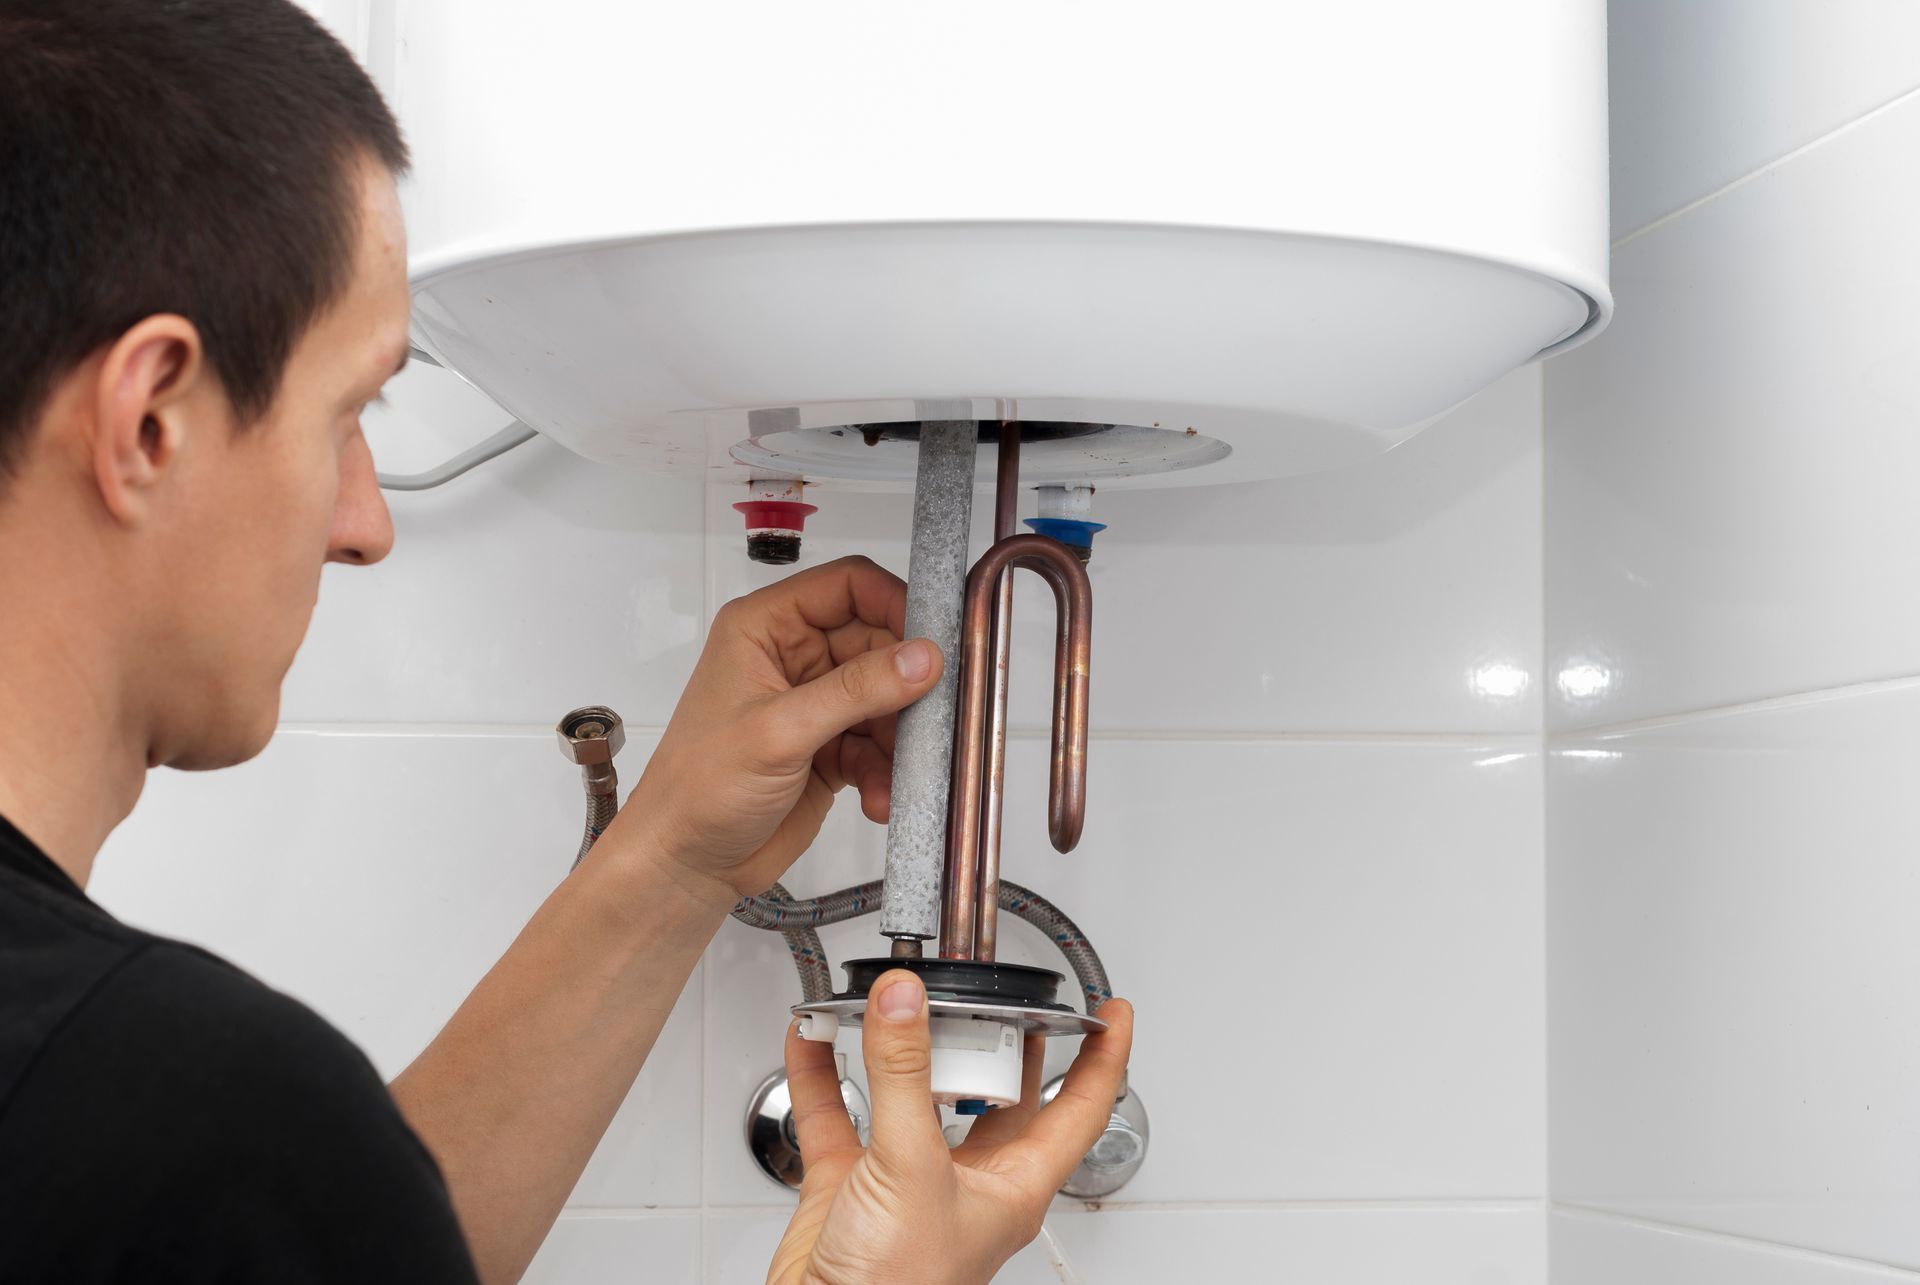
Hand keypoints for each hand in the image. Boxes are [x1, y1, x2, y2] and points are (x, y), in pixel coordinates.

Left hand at [618, 556, 943, 905]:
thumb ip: (856, 691)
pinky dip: (886, 772)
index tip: (935, 639)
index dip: (895, 602)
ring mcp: (815, 703)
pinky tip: (879, 801)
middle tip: (936, 716)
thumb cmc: (702, 786)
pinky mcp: (830, 747)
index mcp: (767, 627)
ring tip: (901, 774)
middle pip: (879, 644)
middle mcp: (794, 656)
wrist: (685, 863)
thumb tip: (925, 656)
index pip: (847, 585)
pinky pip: (879, 745)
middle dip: (908, 684)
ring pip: (886, 699)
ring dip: (900, 739)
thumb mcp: (782, 731)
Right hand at [768, 971, 1135, 1284]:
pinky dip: (824, 1076)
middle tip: (997, 992)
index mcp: (1013, 1185)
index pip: (1080, 1109)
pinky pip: (840, 1115)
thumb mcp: (912, 1166)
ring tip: (895, 1000)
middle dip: (998, 1042)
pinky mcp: (852, 1186)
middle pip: (997, 1096)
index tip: (1113, 1013)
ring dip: (899, 1051)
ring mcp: (907, 1181)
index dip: (1105, 1058)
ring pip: (914, 1097)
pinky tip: (813, 1039)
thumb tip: (905, 1003)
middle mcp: (967, 1181)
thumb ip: (904, 1076)